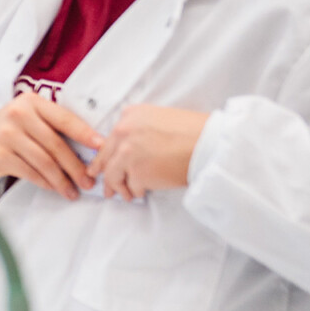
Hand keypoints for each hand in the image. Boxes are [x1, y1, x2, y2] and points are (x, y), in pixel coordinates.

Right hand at [0, 92, 103, 198]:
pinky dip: (45, 182)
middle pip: (56, 144)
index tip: (102, 147)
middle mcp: (18, 114)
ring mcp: (7, 134)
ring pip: (45, 161)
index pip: (64, 119)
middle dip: (76, 166)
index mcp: (32, 102)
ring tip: (73, 191)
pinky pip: (30, 172)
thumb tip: (90, 147)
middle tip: (89, 181)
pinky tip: (53, 188)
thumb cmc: (8, 132)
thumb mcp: (28, 118)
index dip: (85, 134)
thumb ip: (52, 125)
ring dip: (62, 180)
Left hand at [87, 105, 209, 200]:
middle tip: (105, 186)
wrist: (210, 144)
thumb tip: (126, 143)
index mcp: (130, 115)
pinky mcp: (138, 173)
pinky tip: (140, 193)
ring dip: (118, 188)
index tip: (99, 165)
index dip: (105, 156)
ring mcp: (128, 153)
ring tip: (124, 195)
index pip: (109, 140)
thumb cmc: (193, 131)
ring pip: (113, 176)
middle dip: (104, 174)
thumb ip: (138, 125)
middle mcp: (124, 132)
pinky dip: (136, 192)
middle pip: (105, 158)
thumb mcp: (160, 116)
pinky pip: (131, 187)